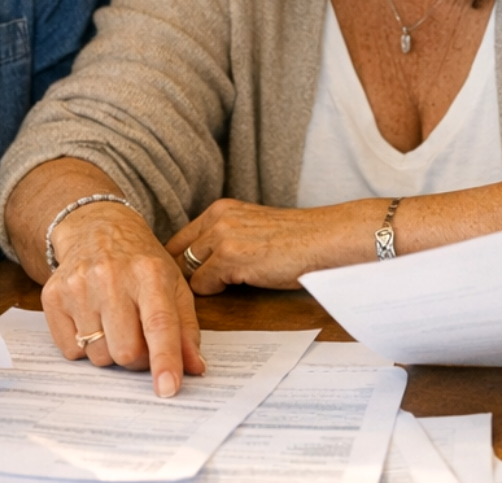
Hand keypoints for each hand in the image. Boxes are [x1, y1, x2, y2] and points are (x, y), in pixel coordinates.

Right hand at [42, 202, 204, 395]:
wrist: (95, 228)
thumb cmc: (140, 262)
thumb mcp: (173, 285)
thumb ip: (186, 329)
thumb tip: (195, 368)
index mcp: (149, 273)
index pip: (159, 324)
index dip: (164, 359)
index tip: (167, 389)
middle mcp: (111, 276)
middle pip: (125, 350)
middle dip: (137, 358)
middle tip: (139, 340)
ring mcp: (78, 285)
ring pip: (98, 355)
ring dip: (110, 351)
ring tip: (114, 323)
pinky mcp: (52, 296)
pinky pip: (70, 350)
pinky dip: (84, 346)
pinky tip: (91, 319)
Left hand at [165, 198, 368, 293]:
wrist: (324, 240)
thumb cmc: (295, 240)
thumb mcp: (252, 228)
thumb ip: (226, 237)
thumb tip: (201, 262)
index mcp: (221, 209)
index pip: (180, 238)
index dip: (178, 261)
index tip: (181, 278)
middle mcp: (217, 218)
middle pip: (177, 255)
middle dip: (181, 276)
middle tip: (191, 293)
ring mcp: (222, 236)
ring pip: (187, 271)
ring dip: (199, 285)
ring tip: (217, 292)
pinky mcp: (230, 257)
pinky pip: (202, 285)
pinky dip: (215, 292)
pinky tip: (237, 287)